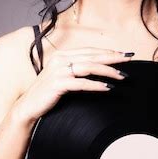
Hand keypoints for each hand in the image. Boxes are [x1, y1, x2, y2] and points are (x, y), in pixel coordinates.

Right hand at [12, 47, 132, 123]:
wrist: (28, 107)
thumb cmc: (48, 94)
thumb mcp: (63, 78)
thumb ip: (77, 70)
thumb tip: (99, 69)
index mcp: (62, 55)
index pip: (90, 51)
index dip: (108, 52)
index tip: (124, 54)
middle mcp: (60, 60)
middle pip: (92, 57)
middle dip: (113, 58)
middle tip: (130, 60)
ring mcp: (58, 71)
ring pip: (89, 67)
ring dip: (109, 72)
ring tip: (123, 77)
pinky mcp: (57, 84)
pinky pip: (82, 83)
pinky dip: (97, 85)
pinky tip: (109, 88)